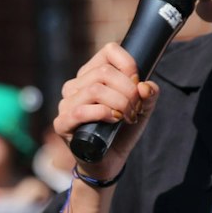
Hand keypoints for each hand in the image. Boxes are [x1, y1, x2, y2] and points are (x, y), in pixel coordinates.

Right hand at [54, 42, 159, 183]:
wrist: (110, 161)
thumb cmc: (122, 130)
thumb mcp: (142, 109)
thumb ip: (149, 95)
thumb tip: (144, 86)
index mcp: (92, 74)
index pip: (109, 51)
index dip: (129, 64)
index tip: (138, 84)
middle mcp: (76, 85)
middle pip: (104, 72)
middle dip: (128, 91)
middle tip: (136, 109)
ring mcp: (66, 103)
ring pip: (94, 90)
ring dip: (119, 103)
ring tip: (128, 117)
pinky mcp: (62, 123)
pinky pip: (81, 111)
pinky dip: (103, 114)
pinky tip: (113, 121)